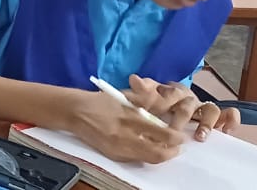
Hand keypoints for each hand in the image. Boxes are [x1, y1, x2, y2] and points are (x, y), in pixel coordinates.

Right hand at [66, 88, 184, 163]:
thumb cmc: (101, 101)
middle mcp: (124, 136)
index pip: (161, 133)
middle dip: (172, 152)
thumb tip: (167, 108)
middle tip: (178, 147)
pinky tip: (148, 148)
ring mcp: (118, 148)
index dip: (176, 137)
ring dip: (161, 155)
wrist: (75, 112)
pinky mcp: (113, 155)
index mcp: (129, 118)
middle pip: (157, 153)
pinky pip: (136, 159)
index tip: (181, 136)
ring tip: (166, 149)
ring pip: (148, 159)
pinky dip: (146, 155)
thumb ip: (145, 102)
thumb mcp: (124, 96)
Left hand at [124, 75, 240, 140]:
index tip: (156, 111)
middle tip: (172, 132)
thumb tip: (134, 79)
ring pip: (211, 110)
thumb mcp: (145, 97)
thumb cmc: (157, 103)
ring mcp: (203, 107)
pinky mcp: (217, 117)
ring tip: (200, 137)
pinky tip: (226, 131)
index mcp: (171, 91)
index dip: (163, 100)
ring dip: (206, 123)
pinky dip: (230, 120)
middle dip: (181, 119)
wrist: (169, 106)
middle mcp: (189, 97)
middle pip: (188, 104)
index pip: (170, 92)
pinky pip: (228, 115)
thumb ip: (141, 90)